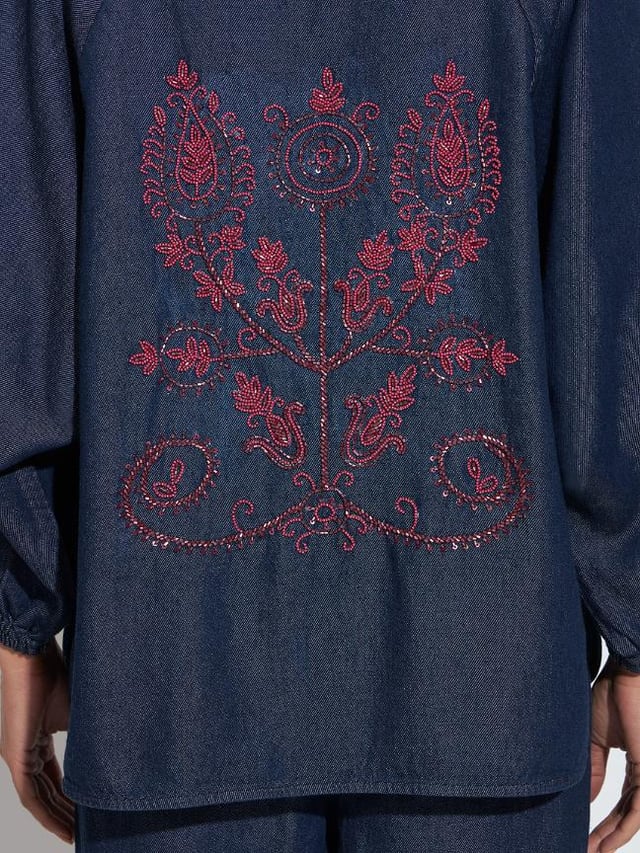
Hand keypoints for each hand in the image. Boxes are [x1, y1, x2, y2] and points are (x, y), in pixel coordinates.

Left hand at [0, 639, 74, 843]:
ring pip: (38, 799)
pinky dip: (46, 814)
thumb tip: (116, 749)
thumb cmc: (56, 672)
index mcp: (38, 740)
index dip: (69, 800)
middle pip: (45, 794)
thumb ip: (87, 735)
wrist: (33, 653)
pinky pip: (30, 795)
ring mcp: (16, 755)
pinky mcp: (15, 756)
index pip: (53, 779)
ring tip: (76, 836)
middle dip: (65, 815)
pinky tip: (62, 827)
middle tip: (84, 833)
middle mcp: (23, 752)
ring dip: (57, 819)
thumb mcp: (78, 712)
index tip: (88, 814)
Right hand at [589, 655, 639, 852]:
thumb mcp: (595, 739)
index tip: (583, 836)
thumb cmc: (612, 695)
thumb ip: (593, 770)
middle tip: (586, 850)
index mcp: (636, 764)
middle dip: (608, 836)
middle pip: (629, 815)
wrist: (625, 673)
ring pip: (636, 817)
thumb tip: (585, 801)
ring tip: (593, 850)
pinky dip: (624, 828)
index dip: (604, 823)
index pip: (622, 803)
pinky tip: (607, 841)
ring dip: (614, 837)